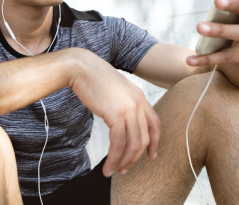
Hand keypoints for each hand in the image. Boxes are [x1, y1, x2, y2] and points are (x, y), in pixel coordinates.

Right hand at [67, 49, 160, 176]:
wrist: (82, 68)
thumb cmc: (94, 78)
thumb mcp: (116, 90)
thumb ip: (124, 103)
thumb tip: (121, 120)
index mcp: (140, 97)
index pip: (155, 124)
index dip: (155, 142)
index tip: (151, 156)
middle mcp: (139, 103)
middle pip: (144, 138)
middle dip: (135, 157)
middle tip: (124, 168)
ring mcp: (129, 108)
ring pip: (133, 144)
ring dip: (123, 161)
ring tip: (113, 170)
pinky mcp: (116, 114)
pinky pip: (119, 143)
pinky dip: (114, 158)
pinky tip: (107, 166)